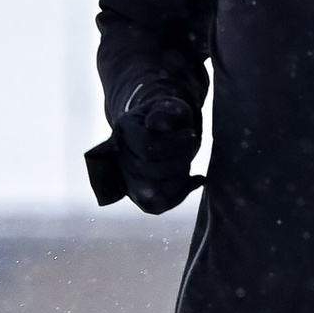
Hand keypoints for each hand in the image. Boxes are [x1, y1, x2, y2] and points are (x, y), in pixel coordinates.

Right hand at [117, 95, 200, 214]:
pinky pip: (157, 206)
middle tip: (190, 148)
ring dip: (179, 179)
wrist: (162, 132)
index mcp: (124, 131)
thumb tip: (156, 122)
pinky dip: (180, 195)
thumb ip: (166, 111)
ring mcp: (125, 178)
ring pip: (153, 191)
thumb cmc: (169, 117)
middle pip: (150, 170)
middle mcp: (118, 157)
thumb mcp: (171, 106)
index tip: (192, 135)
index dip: (173, 143)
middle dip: (179, 160)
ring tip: (187, 162)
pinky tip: (195, 180)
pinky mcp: (137, 195)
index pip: (146, 145)